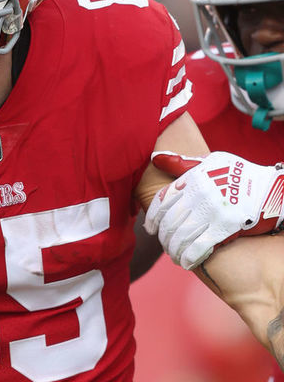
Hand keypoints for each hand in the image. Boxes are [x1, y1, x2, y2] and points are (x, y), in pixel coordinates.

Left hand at [144, 151, 283, 269]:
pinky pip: (200, 245)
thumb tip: (155, 159)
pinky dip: (189, 256)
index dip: (153, 218)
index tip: (151, 229)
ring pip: (182, 235)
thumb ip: (182, 163)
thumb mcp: (211, 162)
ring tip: (174, 256)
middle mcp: (199, 194)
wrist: (275, 187)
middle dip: (165, 237)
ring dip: (174, 250)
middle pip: (171, 221)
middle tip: (165, 245)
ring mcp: (212, 211)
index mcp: (193, 178)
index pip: (163, 201)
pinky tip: (185, 262)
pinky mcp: (226, 227)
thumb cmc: (239, 174)